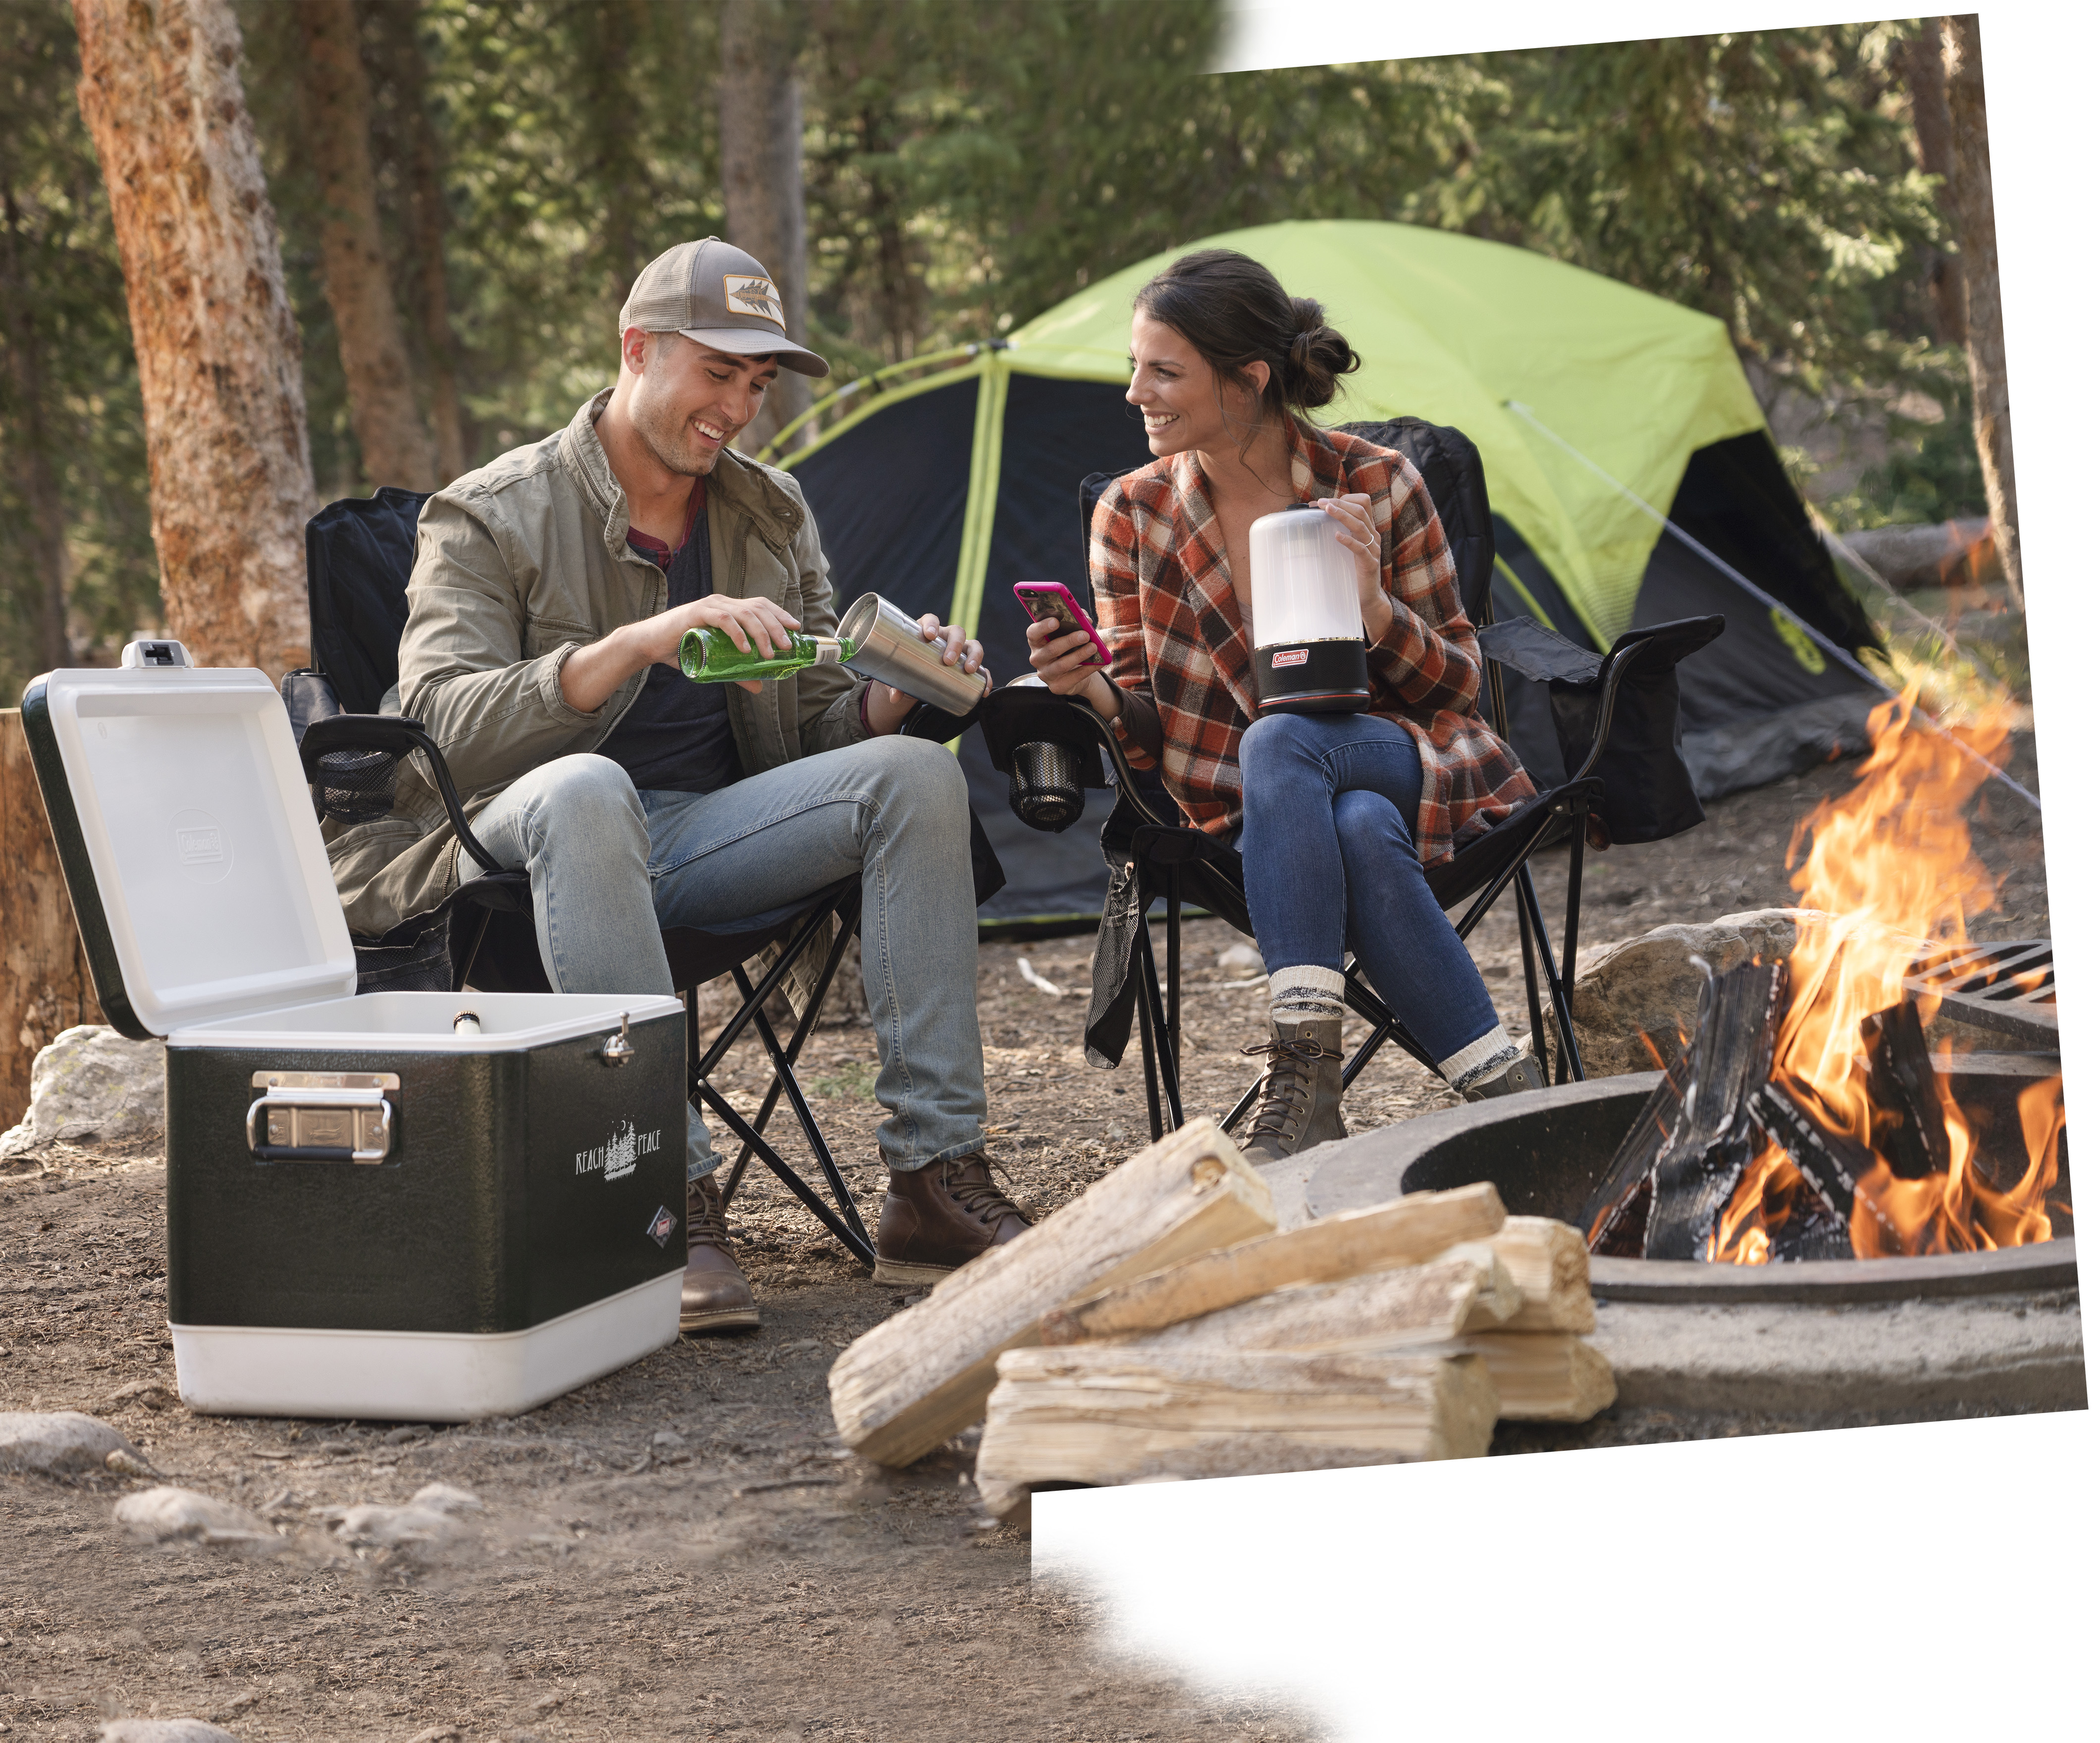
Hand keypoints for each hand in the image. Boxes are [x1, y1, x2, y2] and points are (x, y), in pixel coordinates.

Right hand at [669, 593, 804, 690]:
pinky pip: (723, 620)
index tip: (797, 628)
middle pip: (757, 608)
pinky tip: (745, 648)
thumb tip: (760, 687)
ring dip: (760, 632)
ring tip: (770, 652)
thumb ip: (738, 671)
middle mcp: (722, 603)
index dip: (780, 614)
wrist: (652, 645)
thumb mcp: (716, 662)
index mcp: (729, 608)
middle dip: (776, 626)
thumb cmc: (683, 649)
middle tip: (787, 646)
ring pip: (744, 613)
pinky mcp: (697, 614)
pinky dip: (737, 633)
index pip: (761, 605)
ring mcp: (710, 606)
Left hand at [864, 614, 986, 732]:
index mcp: (927, 632)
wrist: (917, 681)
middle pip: (957, 632)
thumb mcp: (899, 676)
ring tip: (969, 670)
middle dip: (955, 644)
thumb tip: (895, 697)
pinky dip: (985, 677)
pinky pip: (981, 669)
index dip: (932, 624)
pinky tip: (984, 689)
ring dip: (974, 656)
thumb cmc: (907, 671)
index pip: (931, 620)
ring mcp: (960, 651)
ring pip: (973, 646)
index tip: (929, 635)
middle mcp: (946, 638)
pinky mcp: (969, 666)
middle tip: (949, 660)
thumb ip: (894, 684)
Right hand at [1025, 615, 1120, 720]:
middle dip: (1069, 641)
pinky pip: (1073, 678)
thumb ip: (1077, 621)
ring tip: (1094, 647)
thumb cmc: (1071, 647)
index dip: (1043, 626)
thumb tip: (1086, 620)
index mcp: (1037, 641)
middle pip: (1051, 649)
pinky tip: (1098, 662)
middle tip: (1085, 635)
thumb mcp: (1072, 632)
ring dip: (1080, 655)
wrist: (1075, 672)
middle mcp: (1037, 658)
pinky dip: (1087, 669)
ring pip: (1062, 665)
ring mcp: (1045, 674)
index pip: (1033, 633)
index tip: (1056, 621)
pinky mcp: (1056, 687)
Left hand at [1315, 494, 1392, 636]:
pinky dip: (1349, 540)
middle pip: (1360, 510)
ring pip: (1360, 525)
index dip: (1343, 499)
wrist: (1367, 597)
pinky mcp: (1370, 564)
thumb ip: (1336, 533)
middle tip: (1321, 503)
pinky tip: (1337, 536)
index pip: (1362, 503)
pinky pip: (1361, 549)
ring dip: (1342, 515)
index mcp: (1367, 529)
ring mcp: (1373, 549)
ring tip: (1327, 510)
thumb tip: (1312, 521)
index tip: (1322, 502)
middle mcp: (1373, 536)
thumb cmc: (1352, 572)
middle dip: (1340, 503)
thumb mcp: (1345, 549)